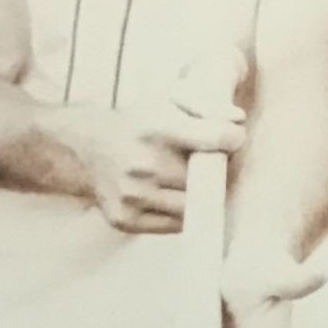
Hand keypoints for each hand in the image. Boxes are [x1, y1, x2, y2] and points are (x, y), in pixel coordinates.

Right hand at [58, 96, 244, 233]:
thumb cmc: (140, 123)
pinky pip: (175, 225)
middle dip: (217, 171)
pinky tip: (172, 195)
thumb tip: (238, 121)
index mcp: (158, 128)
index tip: (231, 139)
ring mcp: (133, 195)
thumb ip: (208, 106)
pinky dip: (181, 213)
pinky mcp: (126, 219)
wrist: (89, 147)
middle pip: (207, 178)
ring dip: (200, 196)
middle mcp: (144, 164)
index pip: (217, 139)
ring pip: (193, 206)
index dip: (233, 139)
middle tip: (212, 163)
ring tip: (191, 180)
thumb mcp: (170, 102)